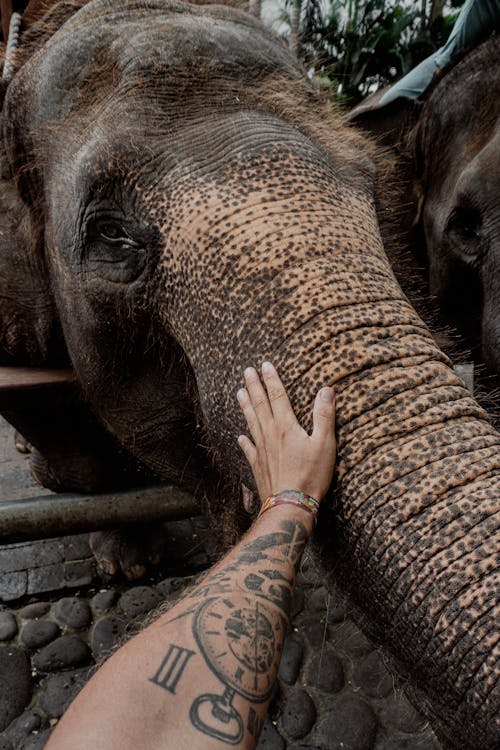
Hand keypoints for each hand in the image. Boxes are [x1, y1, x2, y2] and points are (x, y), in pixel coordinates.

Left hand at [237, 362, 335, 503]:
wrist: (290, 505)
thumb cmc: (311, 475)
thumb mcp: (325, 444)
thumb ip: (324, 416)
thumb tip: (326, 390)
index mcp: (286, 426)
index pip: (277, 396)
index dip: (272, 379)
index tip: (265, 365)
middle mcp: (270, 434)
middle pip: (260, 404)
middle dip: (253, 386)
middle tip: (246, 371)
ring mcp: (261, 450)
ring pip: (251, 422)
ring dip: (245, 406)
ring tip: (239, 393)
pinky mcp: (257, 465)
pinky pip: (248, 449)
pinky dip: (244, 441)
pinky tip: (240, 437)